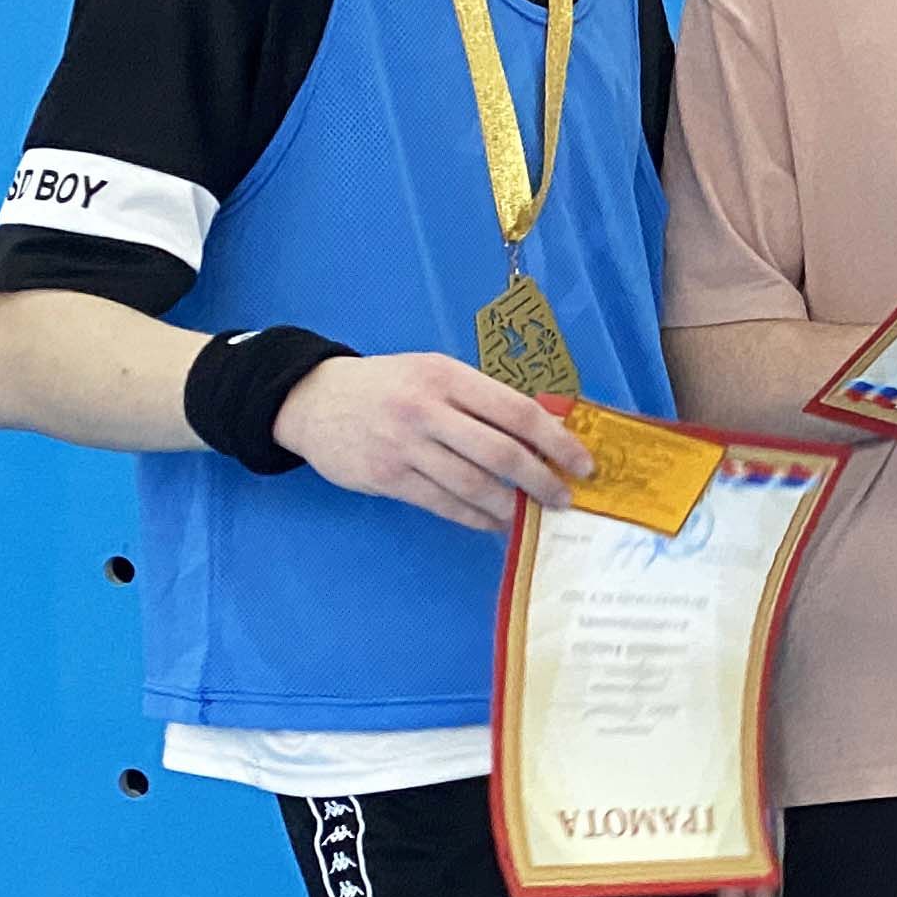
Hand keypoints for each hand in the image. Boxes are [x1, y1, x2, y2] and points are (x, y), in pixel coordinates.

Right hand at [274, 354, 589, 530]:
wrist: (313, 399)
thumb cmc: (389, 387)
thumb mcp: (434, 374)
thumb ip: (481, 400)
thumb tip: (545, 433)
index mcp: (447, 377)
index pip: (517, 411)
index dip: (556, 441)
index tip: (583, 463)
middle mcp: (427, 409)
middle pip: (501, 453)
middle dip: (542, 481)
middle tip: (564, 499)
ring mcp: (404, 445)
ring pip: (473, 485)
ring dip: (511, 507)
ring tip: (532, 516)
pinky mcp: (387, 476)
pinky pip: (444, 504)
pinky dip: (476, 517)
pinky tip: (495, 522)